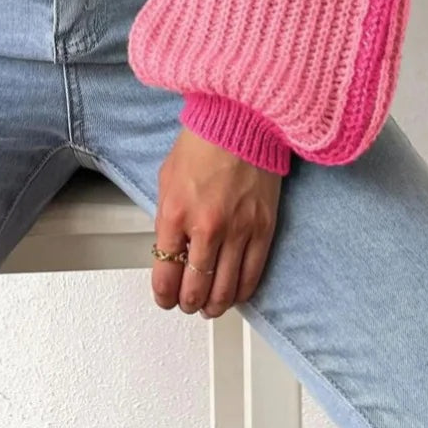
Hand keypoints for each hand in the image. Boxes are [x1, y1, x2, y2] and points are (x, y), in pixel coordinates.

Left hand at [152, 127, 281, 317]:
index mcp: (175, 213)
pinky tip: (233, 294)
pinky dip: (241, 292)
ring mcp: (237, 231)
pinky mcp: (263, 229)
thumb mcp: (167, 179)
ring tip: (208, 306)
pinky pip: (252, 276)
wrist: (240, 121)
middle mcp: (206, 228)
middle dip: (188, 303)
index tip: (165, 297)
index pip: (166, 274)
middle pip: (195, 289)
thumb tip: (170, 249)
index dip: (164, 295)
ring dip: (214, 305)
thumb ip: (167, 218)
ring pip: (224, 290)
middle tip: (186, 303)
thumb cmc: (203, 141)